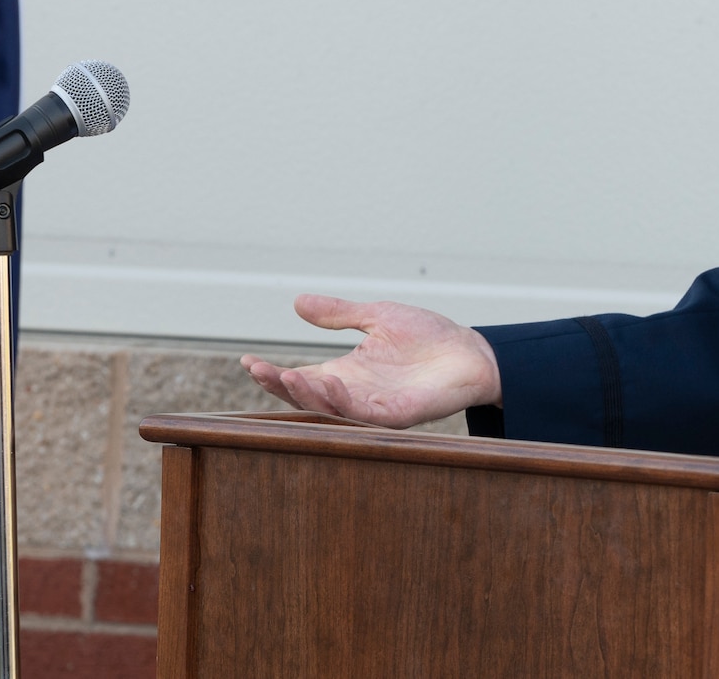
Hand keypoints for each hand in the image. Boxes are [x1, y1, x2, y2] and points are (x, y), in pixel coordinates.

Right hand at [240, 295, 501, 428]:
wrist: (472, 352)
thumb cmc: (429, 337)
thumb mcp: (377, 317)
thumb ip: (339, 315)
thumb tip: (297, 301)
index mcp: (346, 373)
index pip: (300, 378)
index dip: (272, 373)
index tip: (246, 361)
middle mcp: (353, 393)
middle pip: (305, 397)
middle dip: (278, 387)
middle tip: (257, 370)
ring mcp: (372, 407)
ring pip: (327, 409)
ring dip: (304, 394)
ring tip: (284, 375)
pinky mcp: (394, 415)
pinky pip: (361, 413)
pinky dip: (340, 400)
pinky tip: (328, 381)